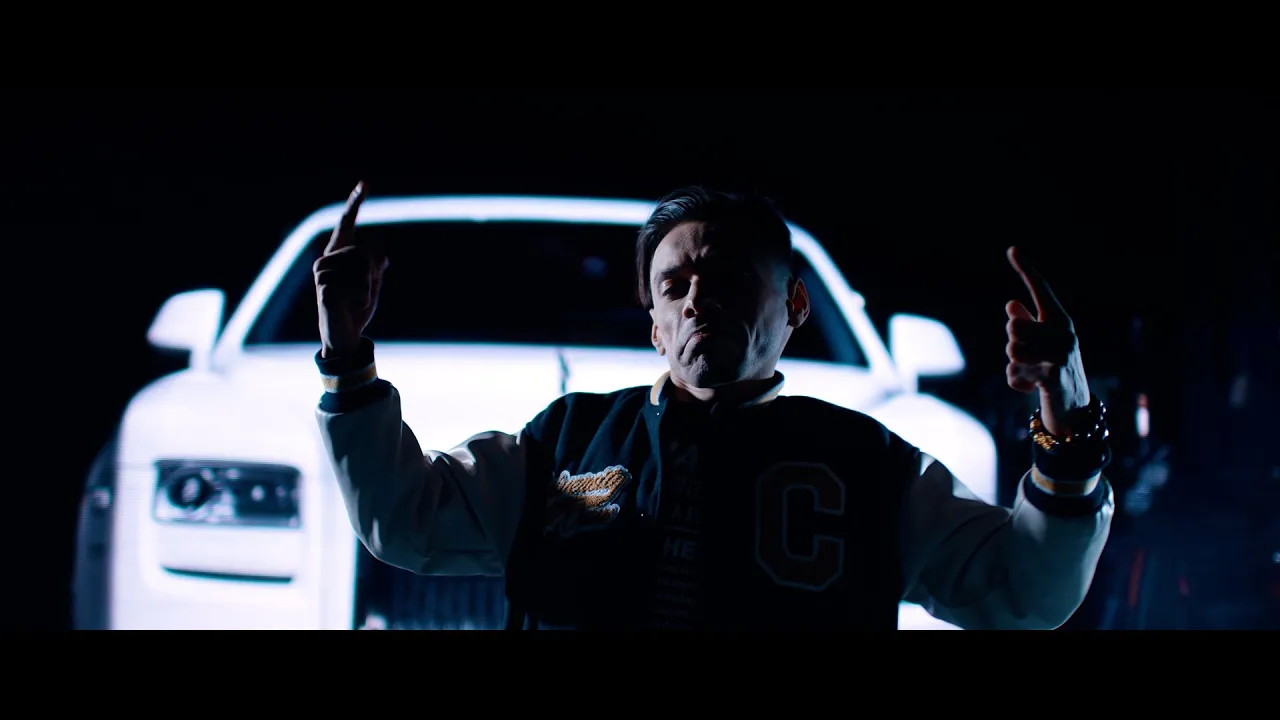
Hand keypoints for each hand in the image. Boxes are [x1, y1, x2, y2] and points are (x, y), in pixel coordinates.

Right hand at [313, 182, 388, 357]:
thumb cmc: (356, 308)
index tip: (366, 182)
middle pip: (365, 251)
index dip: (355, 202)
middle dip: (372, 274)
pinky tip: (349, 307)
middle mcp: (326, 260)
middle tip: (361, 293)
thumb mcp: (372, 284)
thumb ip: (375, 266)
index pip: (346, 223)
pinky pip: (359, 287)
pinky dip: (362, 300)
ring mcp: (322, 274)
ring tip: (353, 301)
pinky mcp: (324, 290)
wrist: (345, 337)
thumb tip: (380, 253)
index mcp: (338, 254)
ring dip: (367, 288)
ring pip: (362, 267)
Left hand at [1004, 246, 1089, 436]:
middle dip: (1013, 344)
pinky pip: (1013, 374)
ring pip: (1011, 350)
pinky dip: (1016, 383)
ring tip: (1029, 371)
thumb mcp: (1041, 345)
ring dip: (1013, 364)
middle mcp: (1065, 334)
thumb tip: (1010, 305)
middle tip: (1027, 358)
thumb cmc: (1054, 370)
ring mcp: (1061, 356)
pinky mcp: (1054, 379)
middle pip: (1013, 326)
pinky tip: (1030, 388)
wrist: (1075, 410)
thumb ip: (1028, 324)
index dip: (1027, 269)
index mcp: (1061, 321)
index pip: (1041, 290)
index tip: (1012, 248)